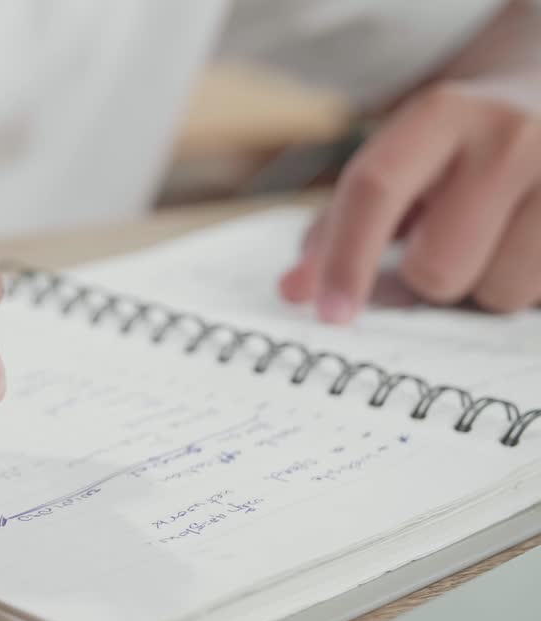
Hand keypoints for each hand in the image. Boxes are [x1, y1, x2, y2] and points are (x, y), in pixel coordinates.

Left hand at [280, 83, 540, 321]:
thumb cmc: (465, 150)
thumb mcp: (404, 164)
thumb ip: (342, 227)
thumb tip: (293, 292)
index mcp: (444, 114)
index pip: (375, 190)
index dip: (345, 260)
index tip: (329, 315)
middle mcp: (512, 135)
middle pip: (437, 269)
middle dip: (431, 278)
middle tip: (453, 243)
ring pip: (499, 294)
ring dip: (490, 285)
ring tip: (504, 239)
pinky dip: (531, 288)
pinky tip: (530, 247)